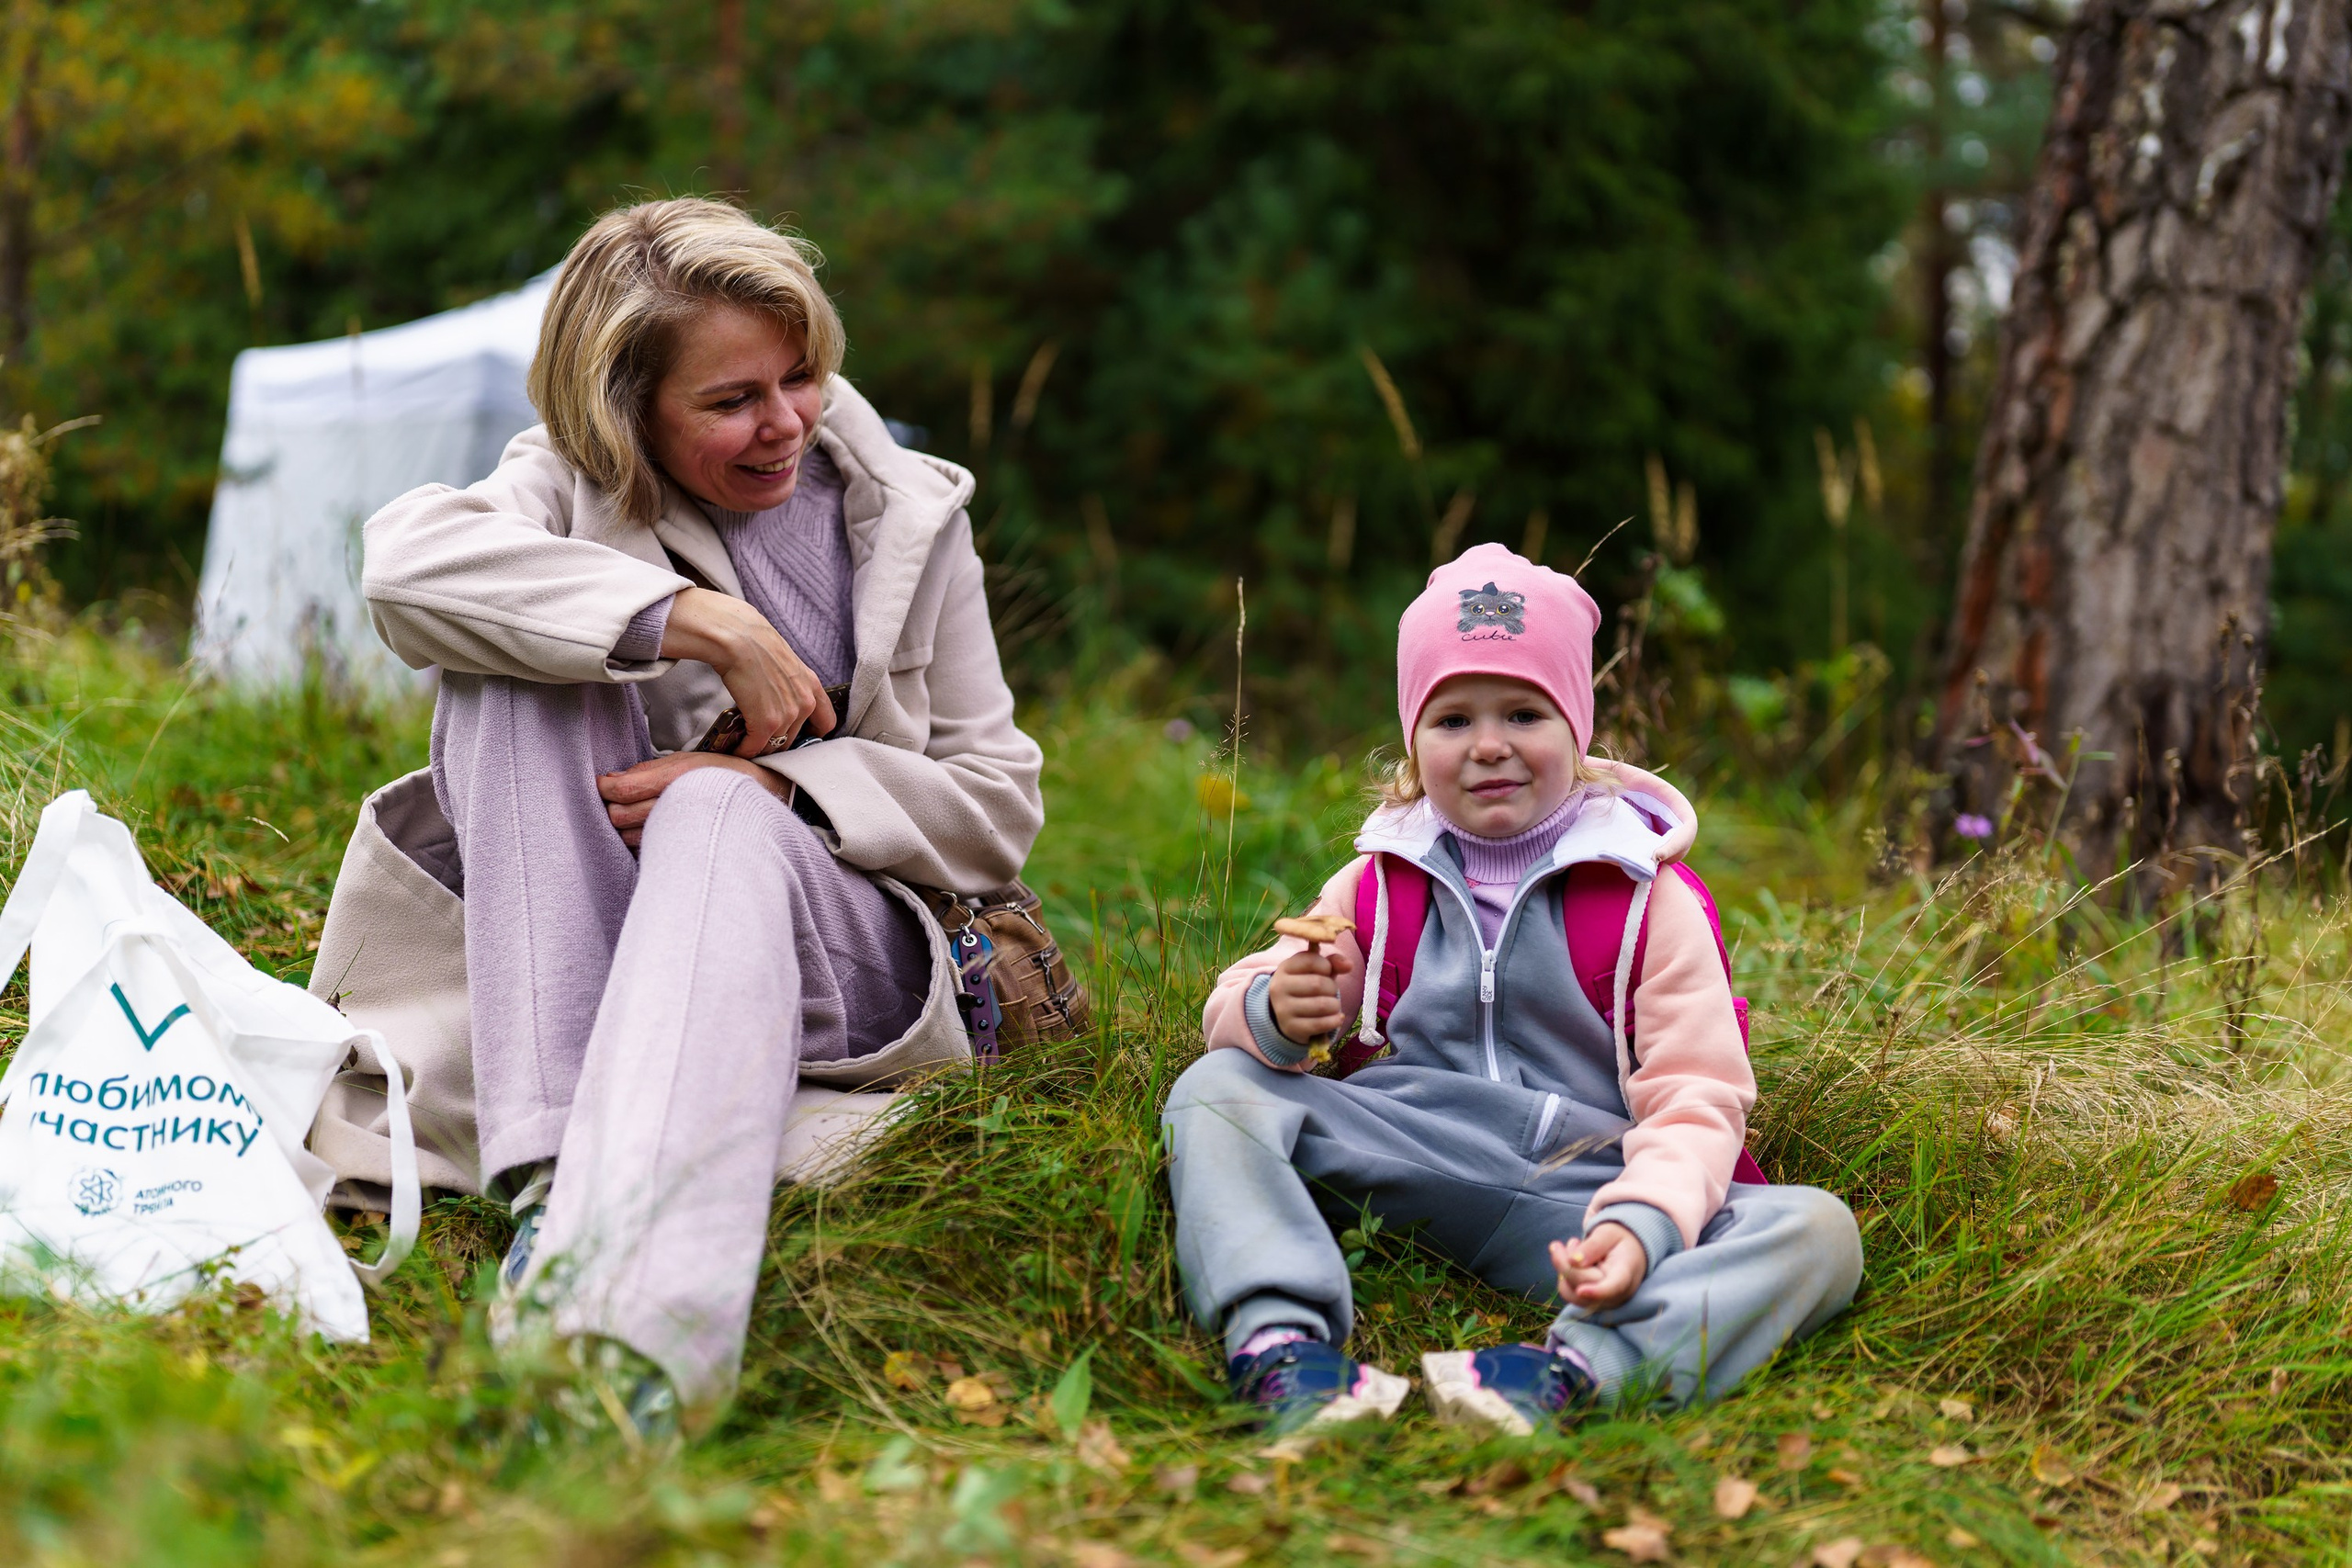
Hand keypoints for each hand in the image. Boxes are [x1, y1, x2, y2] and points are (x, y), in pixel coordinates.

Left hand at [598, 752, 787, 847]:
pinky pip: (645, 849)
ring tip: (638, 813)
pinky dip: (641, 838)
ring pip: (628, 836)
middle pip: (619, 815)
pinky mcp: (681, 850)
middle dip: (612, 806)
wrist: (766, 801)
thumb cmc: (724, 775)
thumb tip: (610, 778)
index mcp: (676, 779)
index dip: (604, 787)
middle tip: (620, 797)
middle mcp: (676, 807)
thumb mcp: (688, 759)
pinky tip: (652, 827)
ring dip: (625, 825)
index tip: (602, 783)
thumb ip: (647, 769)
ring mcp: (679, 833)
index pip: (622, 789)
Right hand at [658, 587, 837, 755]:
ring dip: (759, 748)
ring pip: (774, 746)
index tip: (796, 735)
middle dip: (777, 742)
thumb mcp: (785, 662)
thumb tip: (779, 694)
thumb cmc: (754, 644)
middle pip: (794, 739)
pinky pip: (756, 748)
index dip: (811, 733)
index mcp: (812, 687)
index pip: (826, 723)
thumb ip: (790, 683)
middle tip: (759, 740)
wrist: (738, 638)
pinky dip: (744, 751)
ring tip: (745, 745)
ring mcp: (788, 715)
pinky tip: (735, 749)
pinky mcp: (766, 724)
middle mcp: (805, 703)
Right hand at [1268, 946, 1355, 1045]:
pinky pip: (1320, 1024)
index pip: (1311, 961)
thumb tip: (1348, 964)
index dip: (1326, 966)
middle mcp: (1279, 987)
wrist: (1290, 1017)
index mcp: (1285, 968)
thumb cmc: (1307, 988)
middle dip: (1332, 988)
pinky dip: (1334, 1021)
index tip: (1327, 973)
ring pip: (1321, 1005)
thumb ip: (1333, 963)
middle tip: (1331, 993)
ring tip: (1333, 1006)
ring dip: (1335, 1006)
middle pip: (1317, 984)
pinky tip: (1336, 1018)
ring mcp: (1283, 1009)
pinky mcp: (1291, 1028)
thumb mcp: (1317, 971)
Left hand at [1550, 1222, 1647, 1311]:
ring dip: (1563, 1269)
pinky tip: (1571, 1261)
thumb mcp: (1608, 1233)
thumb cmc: (1619, 1240)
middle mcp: (1617, 1293)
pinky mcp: (1592, 1303)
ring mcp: (1604, 1301)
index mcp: (1626, 1273)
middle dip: (1565, 1263)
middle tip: (1561, 1243)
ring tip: (1574, 1247)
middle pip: (1583, 1284)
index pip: (1614, 1286)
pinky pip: (1569, 1293)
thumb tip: (1572, 1261)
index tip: (1581, 1291)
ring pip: (1572, 1292)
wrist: (1628, 1251)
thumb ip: (1593, 1245)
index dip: (1598, 1291)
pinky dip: (1563, 1275)